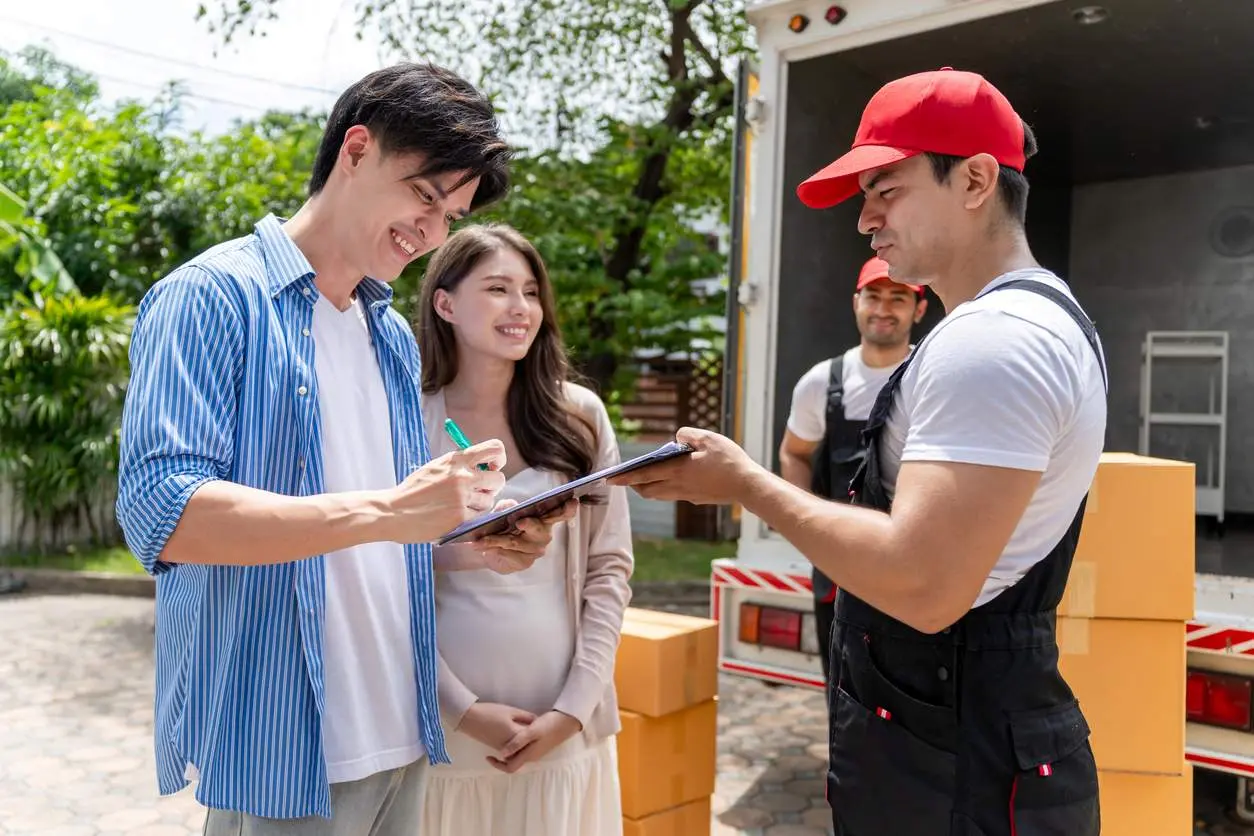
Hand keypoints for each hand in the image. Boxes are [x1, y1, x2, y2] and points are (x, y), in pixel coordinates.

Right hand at [383, 441, 506, 542]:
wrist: (393, 512)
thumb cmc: (413, 491)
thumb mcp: (436, 467)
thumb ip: (460, 465)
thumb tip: (484, 466)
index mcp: (456, 459)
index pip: (494, 449)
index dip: (498, 459)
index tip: (492, 467)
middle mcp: (462, 476)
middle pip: (499, 479)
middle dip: (492, 486)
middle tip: (478, 491)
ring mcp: (462, 497)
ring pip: (489, 500)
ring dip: (479, 504)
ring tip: (458, 505)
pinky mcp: (460, 518)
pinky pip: (480, 516)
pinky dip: (471, 517)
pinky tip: (454, 515)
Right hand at [456, 701, 535, 750]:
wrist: (470, 719)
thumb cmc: (491, 712)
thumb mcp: (511, 710)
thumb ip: (525, 717)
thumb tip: (537, 721)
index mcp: (516, 735)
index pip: (533, 737)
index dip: (540, 729)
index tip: (544, 722)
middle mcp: (511, 746)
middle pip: (527, 747)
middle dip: (533, 741)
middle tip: (538, 729)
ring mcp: (503, 749)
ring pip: (519, 751)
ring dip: (524, 744)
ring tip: (528, 731)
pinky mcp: (497, 748)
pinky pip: (511, 751)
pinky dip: (516, 745)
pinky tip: (516, 733)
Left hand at [476, 499, 579, 574]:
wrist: (492, 550)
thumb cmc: (504, 527)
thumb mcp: (503, 513)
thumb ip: (506, 507)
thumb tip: (510, 506)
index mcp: (544, 518)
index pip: (561, 513)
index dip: (568, 509)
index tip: (572, 502)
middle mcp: (543, 535)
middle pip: (540, 530)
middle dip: (531, 525)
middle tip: (521, 521)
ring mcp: (535, 551)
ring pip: (515, 542)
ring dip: (496, 540)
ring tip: (479, 539)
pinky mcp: (524, 562)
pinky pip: (506, 554)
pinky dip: (491, 549)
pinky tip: (478, 546)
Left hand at [489, 710, 581, 773]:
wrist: (568, 722)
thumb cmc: (549, 725)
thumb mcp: (532, 731)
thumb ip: (517, 742)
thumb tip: (501, 754)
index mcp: (529, 755)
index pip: (509, 768)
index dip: (497, 765)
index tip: (487, 756)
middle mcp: (532, 756)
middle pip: (512, 762)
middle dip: (501, 756)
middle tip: (491, 744)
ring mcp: (536, 751)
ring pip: (518, 755)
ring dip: (508, 750)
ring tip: (500, 737)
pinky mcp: (539, 745)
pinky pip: (523, 749)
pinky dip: (515, 745)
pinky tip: (513, 732)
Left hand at [608, 427, 757, 504]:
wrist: (748, 486)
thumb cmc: (730, 461)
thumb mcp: (709, 439)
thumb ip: (689, 435)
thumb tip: (677, 437)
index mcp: (678, 471)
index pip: (644, 475)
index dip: (625, 477)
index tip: (610, 479)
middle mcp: (678, 486)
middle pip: (647, 490)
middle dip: (634, 484)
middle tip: (626, 477)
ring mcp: (687, 495)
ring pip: (659, 494)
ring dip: (648, 487)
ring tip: (644, 478)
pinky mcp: (697, 498)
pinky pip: (673, 494)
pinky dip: (665, 488)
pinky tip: (672, 479)